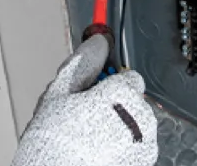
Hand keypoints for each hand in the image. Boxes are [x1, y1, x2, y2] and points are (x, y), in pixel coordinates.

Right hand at [12, 34, 157, 165]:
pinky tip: (98, 150)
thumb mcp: (60, 92)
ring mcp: (144, 145)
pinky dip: (123, 146)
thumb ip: (83, 62)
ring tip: (91, 136)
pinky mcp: (143, 163)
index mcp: (122, 95)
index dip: (108, 83)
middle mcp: (139, 118)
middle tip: (86, 115)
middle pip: (134, 100)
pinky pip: (137, 145)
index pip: (129, 77)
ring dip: (120, 125)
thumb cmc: (52, 139)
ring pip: (137, 123)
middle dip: (115, 104)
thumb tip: (97, 42)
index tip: (94, 91)